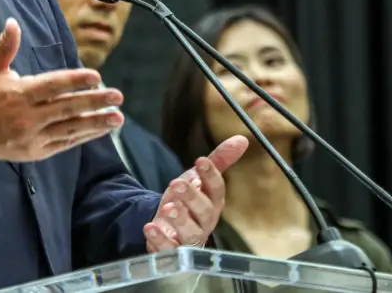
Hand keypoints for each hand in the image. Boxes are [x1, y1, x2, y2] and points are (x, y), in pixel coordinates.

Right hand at [0, 18, 124, 164]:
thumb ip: (4, 46)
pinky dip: (84, 136)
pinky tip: (100, 129)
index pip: (51, 86)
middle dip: (94, 102)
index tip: (96, 76)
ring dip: (96, 123)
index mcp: (18, 94)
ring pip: (70, 128)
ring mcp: (33, 136)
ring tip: (117, 117)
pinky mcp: (36, 151)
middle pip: (66, 108)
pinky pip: (65, 142)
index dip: (74, 81)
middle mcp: (27, 117)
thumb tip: (12, 22)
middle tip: (117, 95)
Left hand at [143, 135, 248, 252]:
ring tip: (168, 208)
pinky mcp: (171, 251)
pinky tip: (150, 228)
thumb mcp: (198, 178)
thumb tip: (241, 139)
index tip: (200, 161)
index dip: (211, 176)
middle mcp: (204, 222)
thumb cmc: (188, 202)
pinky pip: (168, 248)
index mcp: (212, 202)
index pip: (217, 189)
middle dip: (192, 197)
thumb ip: (218, 160)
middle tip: (176, 184)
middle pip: (204, 211)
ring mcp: (189, 238)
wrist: (169, 228)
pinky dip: (159, 239)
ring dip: (179, 220)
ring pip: (190, 232)